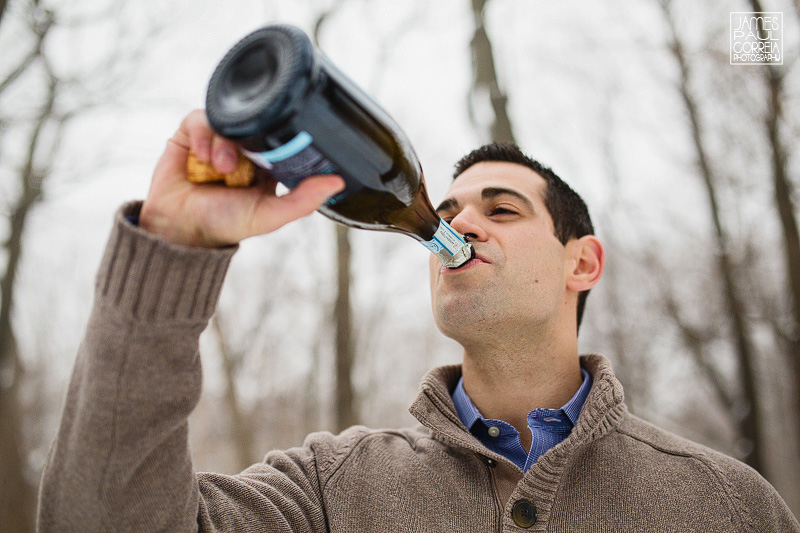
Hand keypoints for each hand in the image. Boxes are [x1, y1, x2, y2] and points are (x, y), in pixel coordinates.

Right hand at [139, 109, 344, 247]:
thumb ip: (303, 201)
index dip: (282, 137)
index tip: (281, 142)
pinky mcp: (191, 135)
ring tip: (218, 168)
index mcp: (266, 165)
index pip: (281, 137)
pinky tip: (200, 157)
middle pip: (253, 125)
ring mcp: (217, 140)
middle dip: (245, 143)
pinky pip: (199, 119)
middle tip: (236, 168)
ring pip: (227, 121)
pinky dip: (202, 135)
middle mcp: (243, 150)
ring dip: (222, 143)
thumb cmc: (224, 223)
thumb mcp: (268, 215)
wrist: (177, 227)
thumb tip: (337, 182)